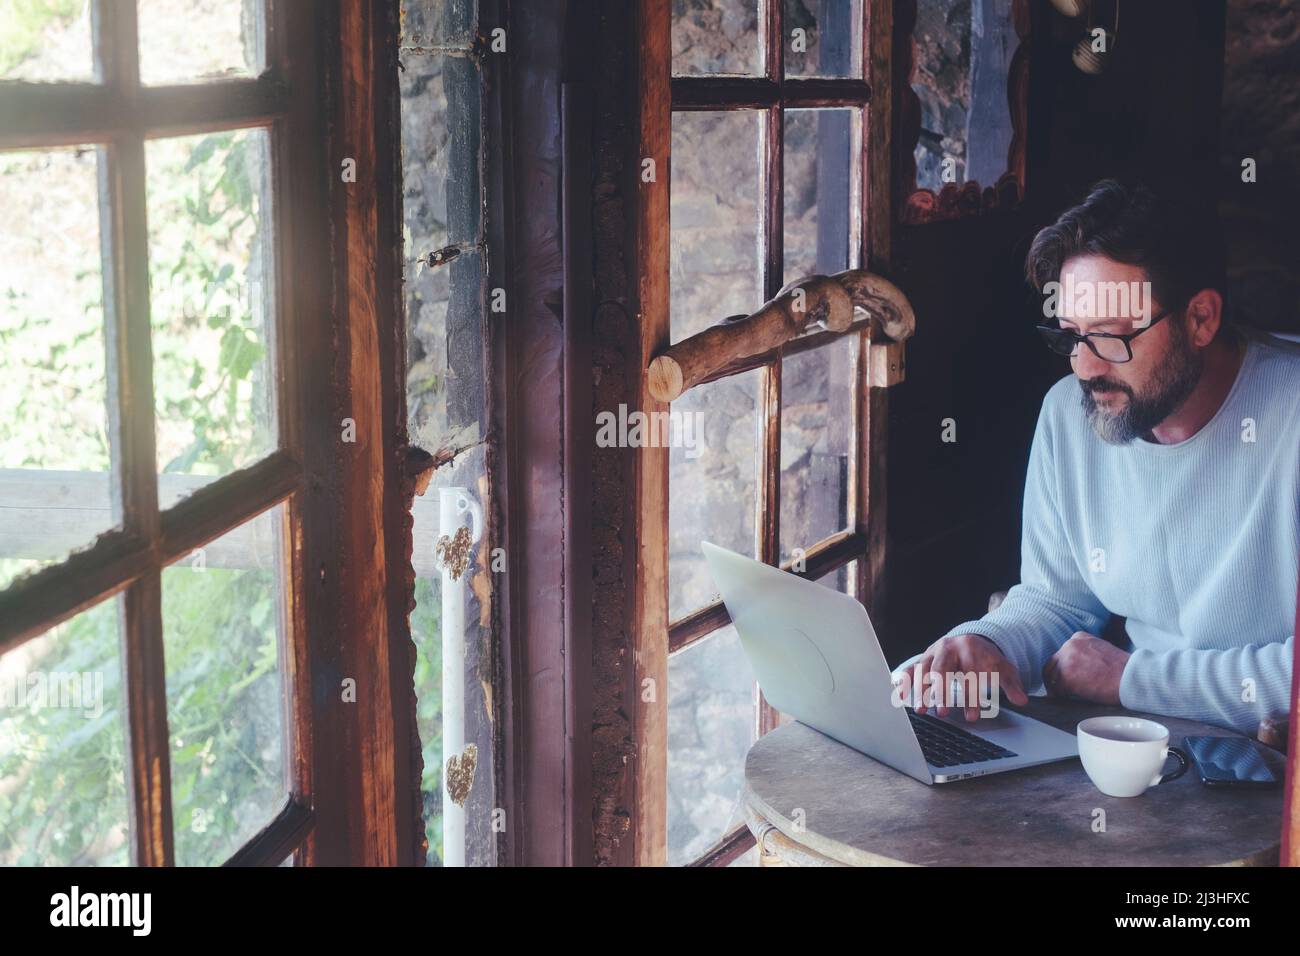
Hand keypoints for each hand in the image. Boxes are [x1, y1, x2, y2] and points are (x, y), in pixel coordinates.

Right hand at [896, 633, 1028, 720]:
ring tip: (921, 710)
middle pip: (943, 670)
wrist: (972, 640)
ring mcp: (933, 652)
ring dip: (921, 690)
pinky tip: (900, 695)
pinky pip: (911, 668)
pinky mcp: (924, 658)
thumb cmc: (987, 659)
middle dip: (942, 692)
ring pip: (924, 670)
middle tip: (942, 713)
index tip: (971, 716)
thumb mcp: (1003, 668)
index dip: (971, 696)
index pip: (970, 674)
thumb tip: (1022, 700)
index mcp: (970, 648)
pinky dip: (905, 681)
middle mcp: (948, 647)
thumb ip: (1011, 685)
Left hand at [1042, 631, 1128, 704]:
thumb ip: (1085, 654)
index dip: (1061, 669)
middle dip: (1055, 679)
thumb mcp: (1101, 651)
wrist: (1132, 677)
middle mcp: (1069, 645)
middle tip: (1059, 692)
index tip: (1063, 679)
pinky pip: (1057, 689)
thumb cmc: (1122, 670)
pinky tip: (1070, 700)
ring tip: (1068, 697)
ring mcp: (1067, 659)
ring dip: (1059, 689)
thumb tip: (1075, 668)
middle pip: (1052, 665)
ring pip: (1053, 677)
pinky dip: (1062, 696)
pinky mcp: (1067, 676)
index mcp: (1078, 638)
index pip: (1061, 654)